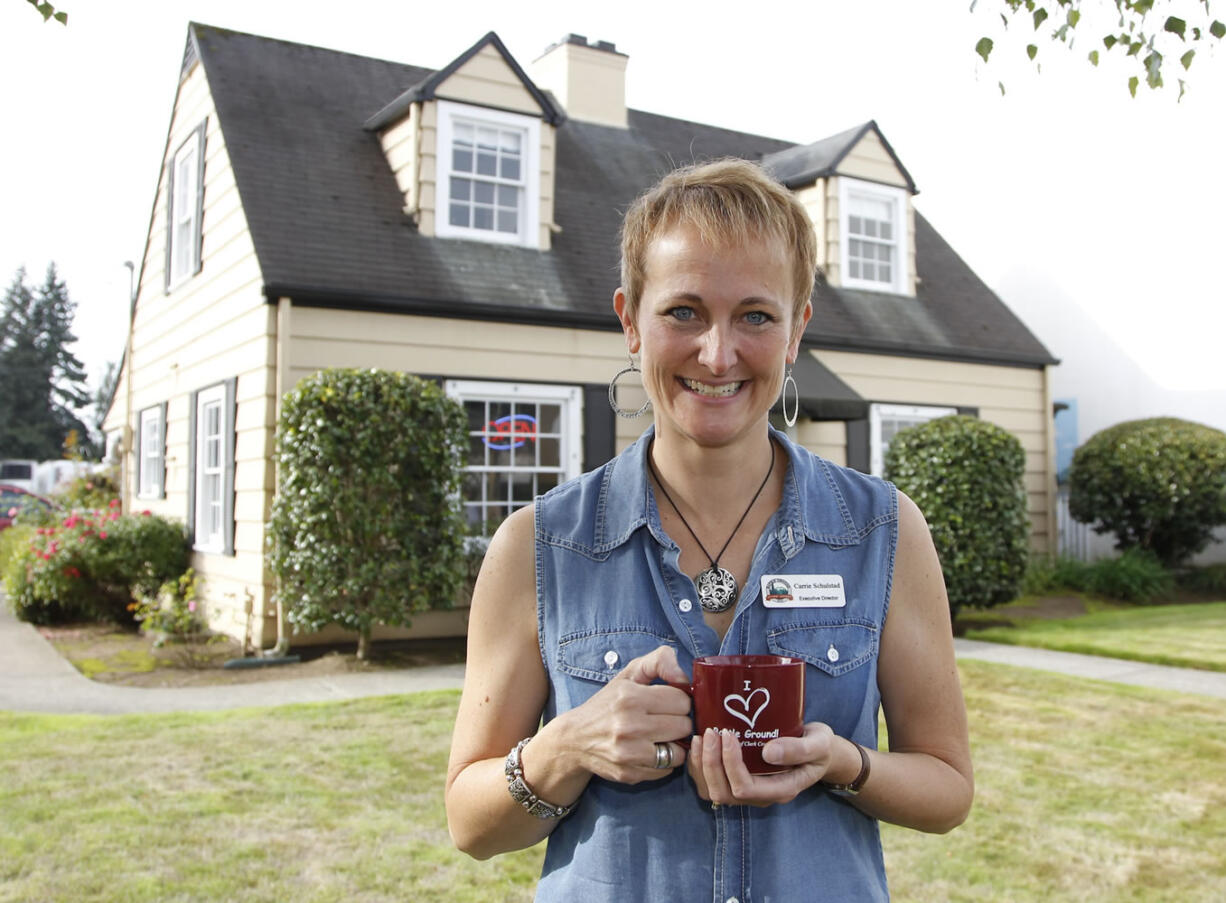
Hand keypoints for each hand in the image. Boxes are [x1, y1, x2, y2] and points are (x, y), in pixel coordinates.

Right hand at [555, 645, 692, 784]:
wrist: (575, 739)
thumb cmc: (608, 704)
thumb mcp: (629, 674)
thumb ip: (659, 661)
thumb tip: (684, 677)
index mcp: (630, 697)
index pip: (682, 701)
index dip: (679, 701)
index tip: (668, 703)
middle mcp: (629, 726)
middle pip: (684, 726)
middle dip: (679, 722)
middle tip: (664, 720)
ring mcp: (628, 753)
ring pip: (678, 752)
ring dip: (673, 745)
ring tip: (660, 737)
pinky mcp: (628, 773)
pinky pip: (666, 770)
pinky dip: (663, 762)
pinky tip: (649, 752)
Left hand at [688, 722, 838, 806]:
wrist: (818, 751)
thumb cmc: (819, 746)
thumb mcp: (818, 744)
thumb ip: (798, 750)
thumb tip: (768, 752)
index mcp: (781, 790)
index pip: (745, 788)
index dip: (731, 763)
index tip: (729, 733)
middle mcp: (761, 796)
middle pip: (724, 793)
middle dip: (711, 763)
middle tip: (711, 732)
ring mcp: (749, 791)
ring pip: (713, 792)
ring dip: (702, 766)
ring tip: (701, 736)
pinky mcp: (738, 781)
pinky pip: (711, 783)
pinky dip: (699, 766)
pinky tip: (700, 742)